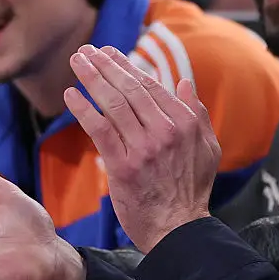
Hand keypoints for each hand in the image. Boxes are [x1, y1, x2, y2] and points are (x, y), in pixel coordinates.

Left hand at [64, 44, 219, 252]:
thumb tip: (185, 83)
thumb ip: (197, 114)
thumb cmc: (192, 190)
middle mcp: (165, 130)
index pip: (150, 85)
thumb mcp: (207, 149)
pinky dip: (84, 109)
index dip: (126, 66)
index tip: (110, 53)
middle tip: (87, 51)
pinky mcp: (123, 166)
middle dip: (105, 65)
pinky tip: (71, 95)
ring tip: (78, 61)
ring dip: (92, 78)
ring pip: (113, 103)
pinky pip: (100, 129)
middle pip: (129, 88)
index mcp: (184, 122)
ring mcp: (143, 148)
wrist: (178, 229)